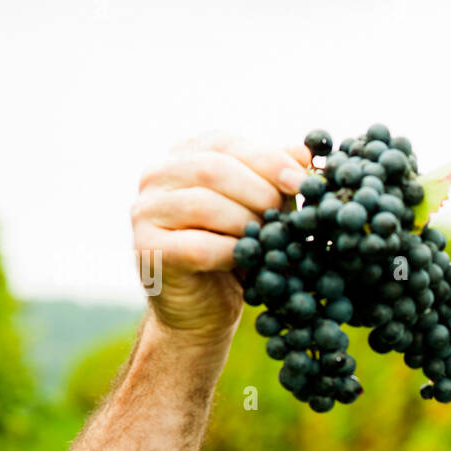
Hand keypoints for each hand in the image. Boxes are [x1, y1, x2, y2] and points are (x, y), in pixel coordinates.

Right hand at [130, 131, 310, 341]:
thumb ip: (275, 178)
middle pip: (214, 168)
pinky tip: (248, 261)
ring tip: (268, 242)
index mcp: (185, 154)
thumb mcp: (259, 208)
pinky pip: (197, 247)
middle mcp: (157, 176)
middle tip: (286, 217)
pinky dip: (232, 253)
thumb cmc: (235, 251)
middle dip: (260, 192)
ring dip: (247, 224)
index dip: (268, 159)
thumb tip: (304, 153)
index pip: (226, 142)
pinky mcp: (147, 249)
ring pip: (204, 205)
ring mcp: (146, 211)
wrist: (204, 308)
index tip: (302, 182)